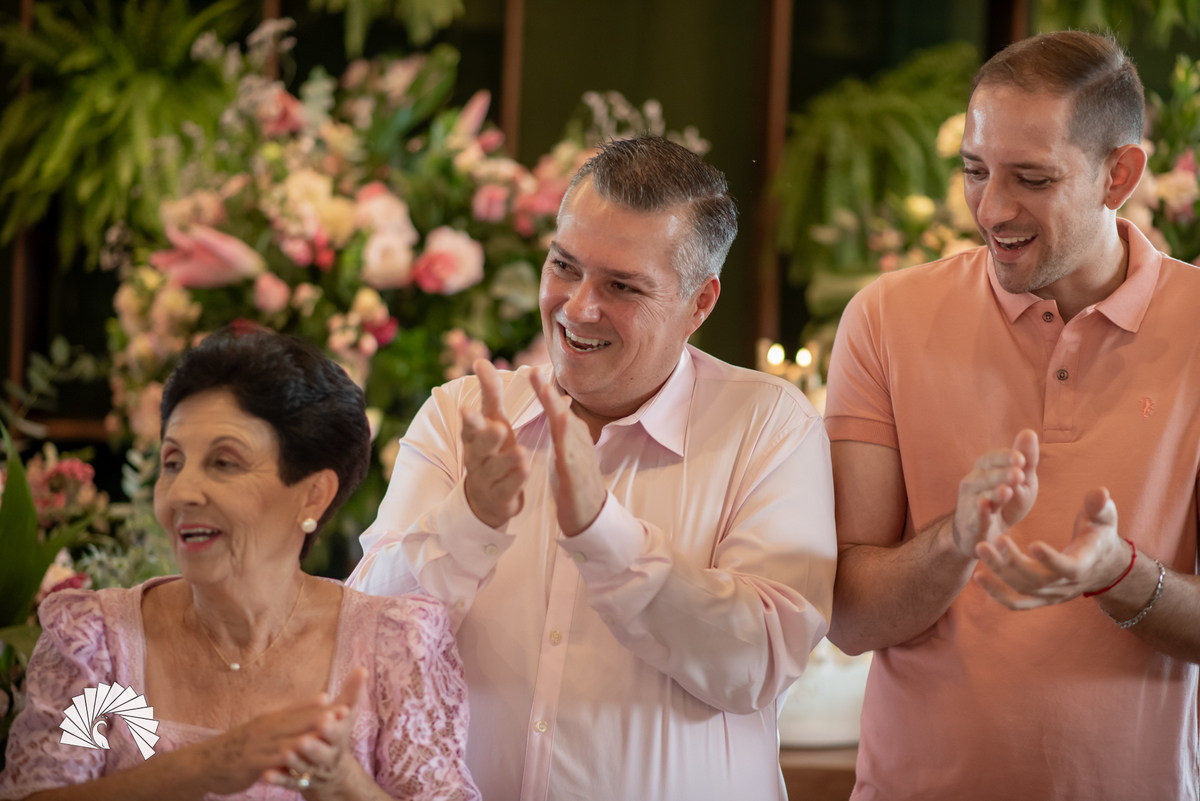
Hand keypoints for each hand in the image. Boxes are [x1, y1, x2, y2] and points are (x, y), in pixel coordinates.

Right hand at [188, 695, 334, 794]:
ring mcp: (257, 744)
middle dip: (322, 717)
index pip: (302, 712)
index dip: (325, 709)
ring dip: (305, 734)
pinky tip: (292, 758)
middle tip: (345, 712)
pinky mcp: (248, 761)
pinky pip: (267, 759)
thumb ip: (293, 714)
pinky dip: (280, 758)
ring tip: (325, 731)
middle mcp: (267, 728)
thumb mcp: (266, 727)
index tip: (346, 704)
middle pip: (298, 722)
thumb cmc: (239, 746)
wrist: (204, 763)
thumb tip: (323, 697)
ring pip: (285, 739)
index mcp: (273, 719)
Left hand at [265, 668, 367, 800]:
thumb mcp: (346, 715)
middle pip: (322, 753)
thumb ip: (351, 693)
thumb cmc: (336, 735)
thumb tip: (362, 668)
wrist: (332, 771)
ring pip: (304, 768)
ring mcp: (313, 771)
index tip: (327, 718)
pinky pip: (288, 781)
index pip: (338, 733)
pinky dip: (279, 779)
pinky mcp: (298, 781)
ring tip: (284, 754)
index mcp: (339, 739)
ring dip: (295, 762)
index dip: (332, 727)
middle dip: (313, 747)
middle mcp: (328, 757)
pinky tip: (266, 775)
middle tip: (303, 741)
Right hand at [462, 359, 526, 528]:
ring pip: (494, 469)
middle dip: (487, 438)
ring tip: (520, 452)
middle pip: (478, 447)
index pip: (470, 425)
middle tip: (498, 428)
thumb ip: (489, 392)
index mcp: (475, 436)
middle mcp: (477, 456)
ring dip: (507, 460)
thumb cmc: (493, 449)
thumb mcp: (491, 420)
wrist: (487, 497)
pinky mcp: (499, 496)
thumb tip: (481, 360)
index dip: (469, 418)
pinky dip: (515, 480)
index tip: (466, 409)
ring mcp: (486, 478)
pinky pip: (506, 489)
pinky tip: (525, 470)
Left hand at [530, 369, 605, 536]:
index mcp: (573, 439)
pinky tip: (561, 429)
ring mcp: (580, 460)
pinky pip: (572, 458)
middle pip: (563, 414)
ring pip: (569, 432)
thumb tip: (561, 406)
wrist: (591, 517)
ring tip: (545, 393)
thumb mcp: (567, 452)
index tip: (531, 371)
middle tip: (534, 372)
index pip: (557, 411)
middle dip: (549, 394)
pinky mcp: (578, 478)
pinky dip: (567, 442)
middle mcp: (579, 445)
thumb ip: (564, 430)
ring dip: (557, 411)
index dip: (545, 392)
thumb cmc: (577, 483)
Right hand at [947, 429, 1039, 557]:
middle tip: (1018, 473)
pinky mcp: (971, 524)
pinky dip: (979, 513)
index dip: (1005, 458)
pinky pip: (975, 518)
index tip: (1020, 458)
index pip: (992, 459)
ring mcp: (969, 504)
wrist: (981, 533)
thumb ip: (1026, 458)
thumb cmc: (1004, 502)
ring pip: (981, 496)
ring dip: (994, 493)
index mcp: (984, 469)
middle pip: (987, 477)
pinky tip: (985, 508)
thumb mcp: (1021, 480)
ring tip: (1007, 491)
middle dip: (1002, 475)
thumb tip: (1029, 432)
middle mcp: (973, 483)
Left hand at [974, 487, 1131, 609]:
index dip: (1052, 560)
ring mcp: (1053, 595)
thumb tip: (1100, 492)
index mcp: (1085, 563)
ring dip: (999, 573)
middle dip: (1013, 562)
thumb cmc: (1100, 535)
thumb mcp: (1104, 517)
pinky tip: (978, 576)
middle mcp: (1068, 585)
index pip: (1070, 569)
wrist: (1102, 566)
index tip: (1032, 543)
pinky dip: (996, 593)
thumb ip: (1099, 505)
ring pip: (1023, 590)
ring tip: (980, 547)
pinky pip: (1016, 603)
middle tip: (993, 540)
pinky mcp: (1040, 599)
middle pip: (1038, 581)